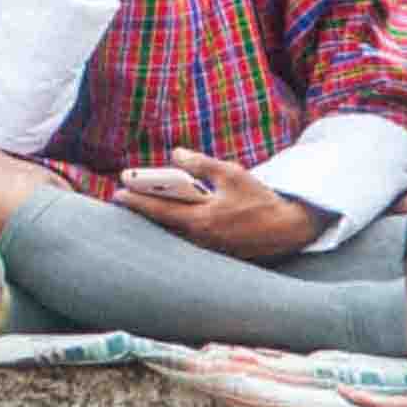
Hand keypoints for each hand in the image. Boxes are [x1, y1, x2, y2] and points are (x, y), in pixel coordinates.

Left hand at [114, 147, 318, 258]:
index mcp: (202, 219)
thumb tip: (176, 154)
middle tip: (124, 199)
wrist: (289, 227)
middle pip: (163, 225)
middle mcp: (203, 238)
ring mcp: (211, 249)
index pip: (160, 211)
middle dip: (143, 211)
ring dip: (159, 220)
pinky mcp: (219, 252)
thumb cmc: (260, 198)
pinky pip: (191, 240)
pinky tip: (172, 219)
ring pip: (176, 234)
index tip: (118, 194)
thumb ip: (200, 163)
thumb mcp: (230, 173)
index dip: (137, 202)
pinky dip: (178, 228)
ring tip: (144, 206)